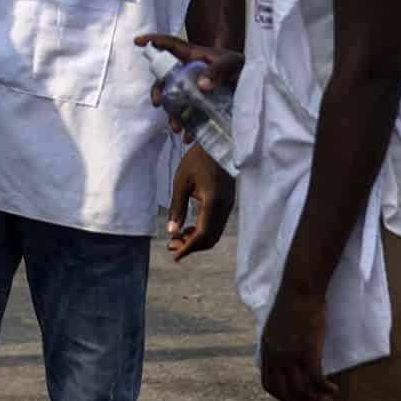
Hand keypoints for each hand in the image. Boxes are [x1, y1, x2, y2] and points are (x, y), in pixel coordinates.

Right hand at [134, 33, 243, 135]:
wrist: (256, 87)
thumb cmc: (243, 67)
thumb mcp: (233, 63)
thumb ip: (218, 70)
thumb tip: (201, 86)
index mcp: (194, 56)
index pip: (170, 45)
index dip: (153, 40)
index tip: (137, 42)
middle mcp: (189, 72)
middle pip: (165, 78)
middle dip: (158, 90)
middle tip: (158, 103)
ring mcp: (193, 89)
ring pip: (174, 99)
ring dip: (172, 114)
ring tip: (177, 129)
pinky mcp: (201, 105)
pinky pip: (189, 116)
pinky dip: (187, 127)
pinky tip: (189, 137)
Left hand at [165, 143, 234, 260]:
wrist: (217, 144)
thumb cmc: (196, 160)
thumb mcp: (181, 182)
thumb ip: (177, 208)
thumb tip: (172, 231)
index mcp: (212, 203)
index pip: (202, 235)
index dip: (188, 248)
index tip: (175, 256)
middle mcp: (224, 208)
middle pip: (210, 239)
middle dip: (191, 246)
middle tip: (171, 246)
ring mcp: (228, 206)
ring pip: (214, 233)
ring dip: (197, 239)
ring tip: (178, 238)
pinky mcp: (228, 203)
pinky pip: (217, 224)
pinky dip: (204, 231)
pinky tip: (190, 227)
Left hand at [260, 284, 338, 400]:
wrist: (300, 288)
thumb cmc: (292, 305)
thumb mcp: (276, 328)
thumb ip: (277, 347)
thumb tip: (284, 363)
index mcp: (267, 349)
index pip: (269, 384)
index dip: (282, 397)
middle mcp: (275, 354)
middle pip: (283, 392)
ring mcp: (290, 352)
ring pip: (301, 389)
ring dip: (316, 399)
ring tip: (328, 400)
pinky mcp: (307, 348)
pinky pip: (317, 379)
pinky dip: (325, 389)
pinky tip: (334, 389)